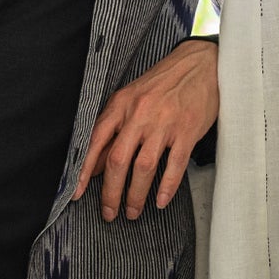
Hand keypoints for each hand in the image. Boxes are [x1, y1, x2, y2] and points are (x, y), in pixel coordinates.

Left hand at [76, 40, 219, 221]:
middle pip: (118, 160)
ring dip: (136, 195)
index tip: (77, 193)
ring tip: (133, 211)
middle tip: (109, 213)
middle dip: (111, 193)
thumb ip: (115, 129)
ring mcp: (164, 123)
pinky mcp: (187, 131)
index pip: (95, 142)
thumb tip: (98, 163)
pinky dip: (166, 187)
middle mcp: (140, 114)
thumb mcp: (133, 99)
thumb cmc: (164, 83)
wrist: (201, 65)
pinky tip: (160, 201)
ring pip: (144, 167)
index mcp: (121, 105)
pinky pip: (174, 165)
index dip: (84, 171)